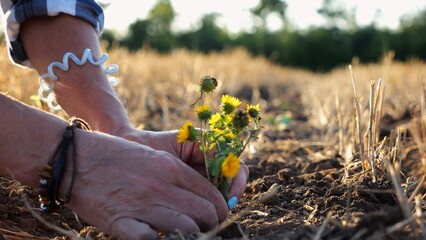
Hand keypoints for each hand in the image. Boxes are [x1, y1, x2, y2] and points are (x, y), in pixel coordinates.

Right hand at [62, 130, 228, 239]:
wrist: (75, 158)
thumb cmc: (115, 155)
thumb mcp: (152, 157)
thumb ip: (176, 176)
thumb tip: (197, 197)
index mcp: (171, 168)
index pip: (211, 194)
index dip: (220, 208)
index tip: (218, 216)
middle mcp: (161, 186)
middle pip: (205, 213)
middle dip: (212, 224)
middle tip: (207, 228)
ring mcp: (142, 204)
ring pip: (187, 229)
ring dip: (192, 235)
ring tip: (188, 235)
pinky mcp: (120, 221)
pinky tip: (159, 237)